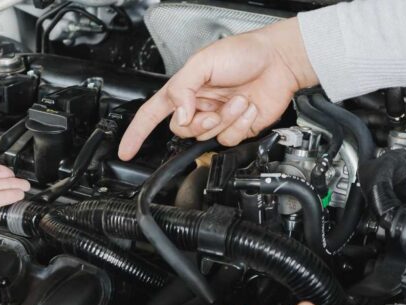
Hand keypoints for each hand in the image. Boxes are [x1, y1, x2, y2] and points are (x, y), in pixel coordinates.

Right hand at [118, 18, 317, 159]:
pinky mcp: (236, 128)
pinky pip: (229, 139)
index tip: (126, 150)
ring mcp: (217, 118)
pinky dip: (240, 124)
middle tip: (214, 109)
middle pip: (181, 131)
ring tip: (239, 99)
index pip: (151, 114)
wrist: (279, 61)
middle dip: (199, 123)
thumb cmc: (244, 52)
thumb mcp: (203, 62)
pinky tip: (248, 108)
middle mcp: (198, 106)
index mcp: (184, 89)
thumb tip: (178, 116)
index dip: (136, 133)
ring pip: (207, 138)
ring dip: (225, 119)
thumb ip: (183, 89)